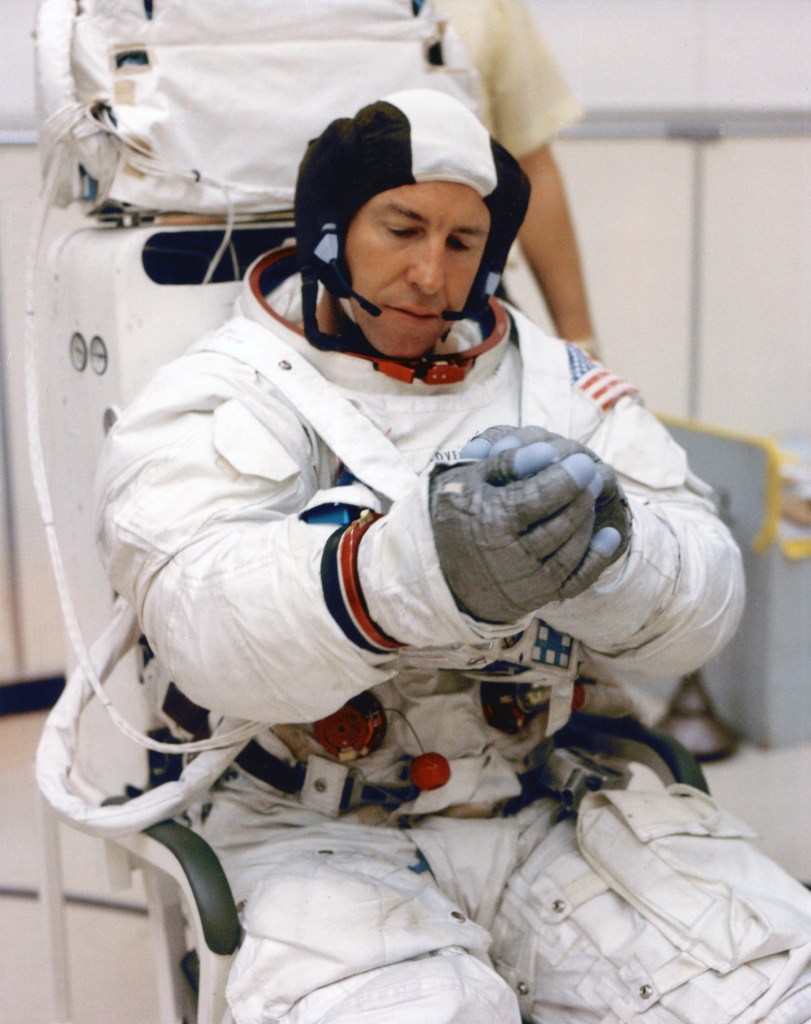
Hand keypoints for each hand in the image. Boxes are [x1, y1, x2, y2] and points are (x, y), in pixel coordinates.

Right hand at [428, 425, 630, 622]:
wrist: (442, 571)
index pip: (542, 496)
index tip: (580, 460)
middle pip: (564, 521)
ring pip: (574, 546)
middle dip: (582, 495)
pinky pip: (579, 578)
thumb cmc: (457, 514)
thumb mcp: (469, 480)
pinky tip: (608, 534)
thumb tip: (547, 450)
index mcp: (492, 521)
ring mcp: (529, 580)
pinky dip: (598, 556)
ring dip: (587, 518)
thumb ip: (507, 463)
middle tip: (589, 474)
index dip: (567, 476)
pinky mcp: (540, 596)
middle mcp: (512, 556)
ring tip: (587, 497)